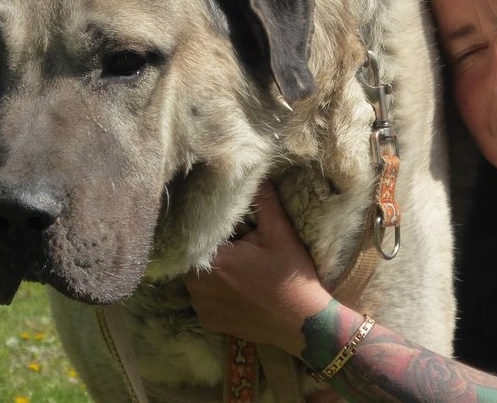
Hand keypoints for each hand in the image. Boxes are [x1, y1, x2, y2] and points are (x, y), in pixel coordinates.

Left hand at [185, 180, 334, 356]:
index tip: (221, 222)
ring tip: (234, 264)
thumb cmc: (291, 276)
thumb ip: (265, 202)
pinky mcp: (210, 322)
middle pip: (194, 256)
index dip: (207, 227)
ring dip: (209, 270)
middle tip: (231, 242)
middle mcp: (198, 287)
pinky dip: (213, 292)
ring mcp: (202, 307)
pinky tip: (234, 287)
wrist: (302, 323)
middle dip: (209, 248)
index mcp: (213, 261)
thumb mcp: (280, 233)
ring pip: (196, 278)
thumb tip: (257, 175)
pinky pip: (202, 299)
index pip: (197, 235)